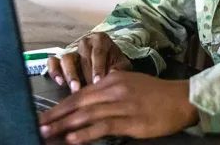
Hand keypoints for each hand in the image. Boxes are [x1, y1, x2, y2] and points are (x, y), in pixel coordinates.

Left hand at [38, 71, 198, 143]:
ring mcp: (123, 105)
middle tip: (36, 125)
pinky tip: (72, 139)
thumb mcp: (131, 83)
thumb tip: (89, 100)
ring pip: (87, 115)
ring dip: (64, 125)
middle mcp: (115, 90)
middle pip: (78, 103)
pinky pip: (104, 127)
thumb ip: (111, 88)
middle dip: (55, 116)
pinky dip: (86, 133)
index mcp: (113, 80)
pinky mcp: (131, 121)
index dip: (60, 106)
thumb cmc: (157, 93)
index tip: (43, 115)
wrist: (182, 99)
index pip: (80, 94)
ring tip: (47, 134)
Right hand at [47, 32, 132, 91]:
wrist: (110, 64)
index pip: (98, 52)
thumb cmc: (116, 64)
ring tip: (75, 88)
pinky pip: (53, 62)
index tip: (98, 81)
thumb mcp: (123, 65)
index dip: (98, 68)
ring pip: (66, 58)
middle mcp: (85, 42)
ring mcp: (72, 51)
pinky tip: (60, 82)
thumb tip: (113, 74)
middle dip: (85, 74)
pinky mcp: (61, 59)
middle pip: (82, 57)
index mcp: (101, 39)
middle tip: (88, 89)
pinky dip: (54, 71)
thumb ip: (119, 68)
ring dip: (70, 74)